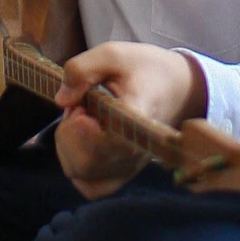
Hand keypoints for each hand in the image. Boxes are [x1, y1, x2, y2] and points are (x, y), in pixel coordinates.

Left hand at [54, 41, 203, 198]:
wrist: (177, 87)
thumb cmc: (145, 69)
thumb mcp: (113, 54)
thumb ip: (82, 69)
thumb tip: (62, 100)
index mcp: (138, 119)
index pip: (107, 144)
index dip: (82, 131)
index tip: (80, 107)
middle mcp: (136, 152)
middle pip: (86, 163)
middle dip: (68, 132)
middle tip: (79, 106)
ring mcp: (130, 167)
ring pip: (82, 175)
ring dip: (68, 146)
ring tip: (81, 121)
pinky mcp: (123, 173)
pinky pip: (90, 186)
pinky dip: (75, 165)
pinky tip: (79, 141)